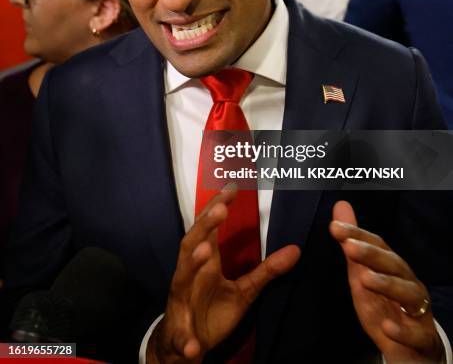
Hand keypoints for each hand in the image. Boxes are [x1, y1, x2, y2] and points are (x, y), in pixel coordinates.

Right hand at [147, 188, 299, 362]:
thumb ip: (267, 270)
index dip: (218, 207)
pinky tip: (193, 344)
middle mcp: (190, 276)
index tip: (232, 187)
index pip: (209, 229)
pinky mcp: (180, 334)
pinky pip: (182, 336)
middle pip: (192, 243)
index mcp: (205, 263)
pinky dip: (185, 339)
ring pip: (182, 278)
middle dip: (205, 226)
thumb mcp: (245, 291)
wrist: (183, 347)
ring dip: (192, 263)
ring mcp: (182, 302)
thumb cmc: (212, 311)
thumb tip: (296, 249)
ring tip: (205, 251)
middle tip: (221, 209)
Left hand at [330, 201, 442, 363]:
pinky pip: (416, 334)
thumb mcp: (363, 274)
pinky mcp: (423, 338)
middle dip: (372, 255)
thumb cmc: (385, 305)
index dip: (358, 235)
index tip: (336, 228)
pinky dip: (402, 330)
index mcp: (393, 267)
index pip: (378, 245)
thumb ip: (351, 243)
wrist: (413, 350)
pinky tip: (386, 326)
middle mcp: (408, 283)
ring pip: (408, 293)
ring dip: (387, 284)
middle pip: (394, 264)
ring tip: (365, 279)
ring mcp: (419, 310)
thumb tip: (340, 206)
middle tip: (349, 248)